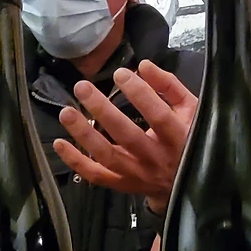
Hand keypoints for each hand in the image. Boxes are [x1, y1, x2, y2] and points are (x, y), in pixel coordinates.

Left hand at [55, 61, 197, 213]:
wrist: (191, 185)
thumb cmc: (190, 140)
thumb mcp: (191, 110)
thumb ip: (169, 86)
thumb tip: (143, 65)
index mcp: (178, 139)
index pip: (158, 116)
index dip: (140, 94)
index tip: (121, 73)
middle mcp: (156, 160)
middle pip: (127, 136)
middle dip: (103, 110)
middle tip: (82, 87)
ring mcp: (138, 175)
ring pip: (107, 157)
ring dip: (84, 135)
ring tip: (66, 112)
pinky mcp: (123, 185)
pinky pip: (97, 175)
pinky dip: (76, 162)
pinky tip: (60, 143)